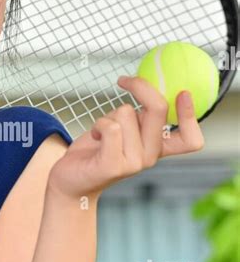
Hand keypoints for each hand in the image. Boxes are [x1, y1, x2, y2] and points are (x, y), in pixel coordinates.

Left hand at [48, 76, 205, 199]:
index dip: (191, 115)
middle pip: (158, 109)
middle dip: (140, 86)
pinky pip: (110, 126)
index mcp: (157, 149)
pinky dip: (98, 124)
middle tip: (124, 80)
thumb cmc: (96, 151)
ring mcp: (133, 163)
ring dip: (109, 114)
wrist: (71, 181)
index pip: (190, 139)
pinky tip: (94, 136)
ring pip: (127, 112)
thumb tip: (147, 87)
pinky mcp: (113, 165)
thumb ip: (139, 118)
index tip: (183, 93)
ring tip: (101, 131)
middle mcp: (150, 157)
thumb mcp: (124, 131)